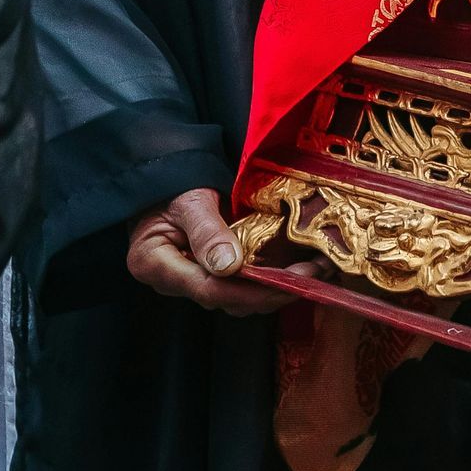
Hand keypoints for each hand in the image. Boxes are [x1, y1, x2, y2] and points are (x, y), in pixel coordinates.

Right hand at [125, 186, 309, 317]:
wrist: (165, 172)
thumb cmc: (172, 180)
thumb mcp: (189, 199)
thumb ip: (207, 231)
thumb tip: (229, 266)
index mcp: (156, 265)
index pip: (208, 289)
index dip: (251, 291)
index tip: (287, 284)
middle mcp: (174, 281)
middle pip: (227, 298)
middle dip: (273, 292)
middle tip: (313, 275)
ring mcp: (194, 279)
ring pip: (238, 296)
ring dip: (276, 287)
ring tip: (314, 271)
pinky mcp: (212, 272)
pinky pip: (242, 283)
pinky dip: (269, 278)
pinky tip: (298, 267)